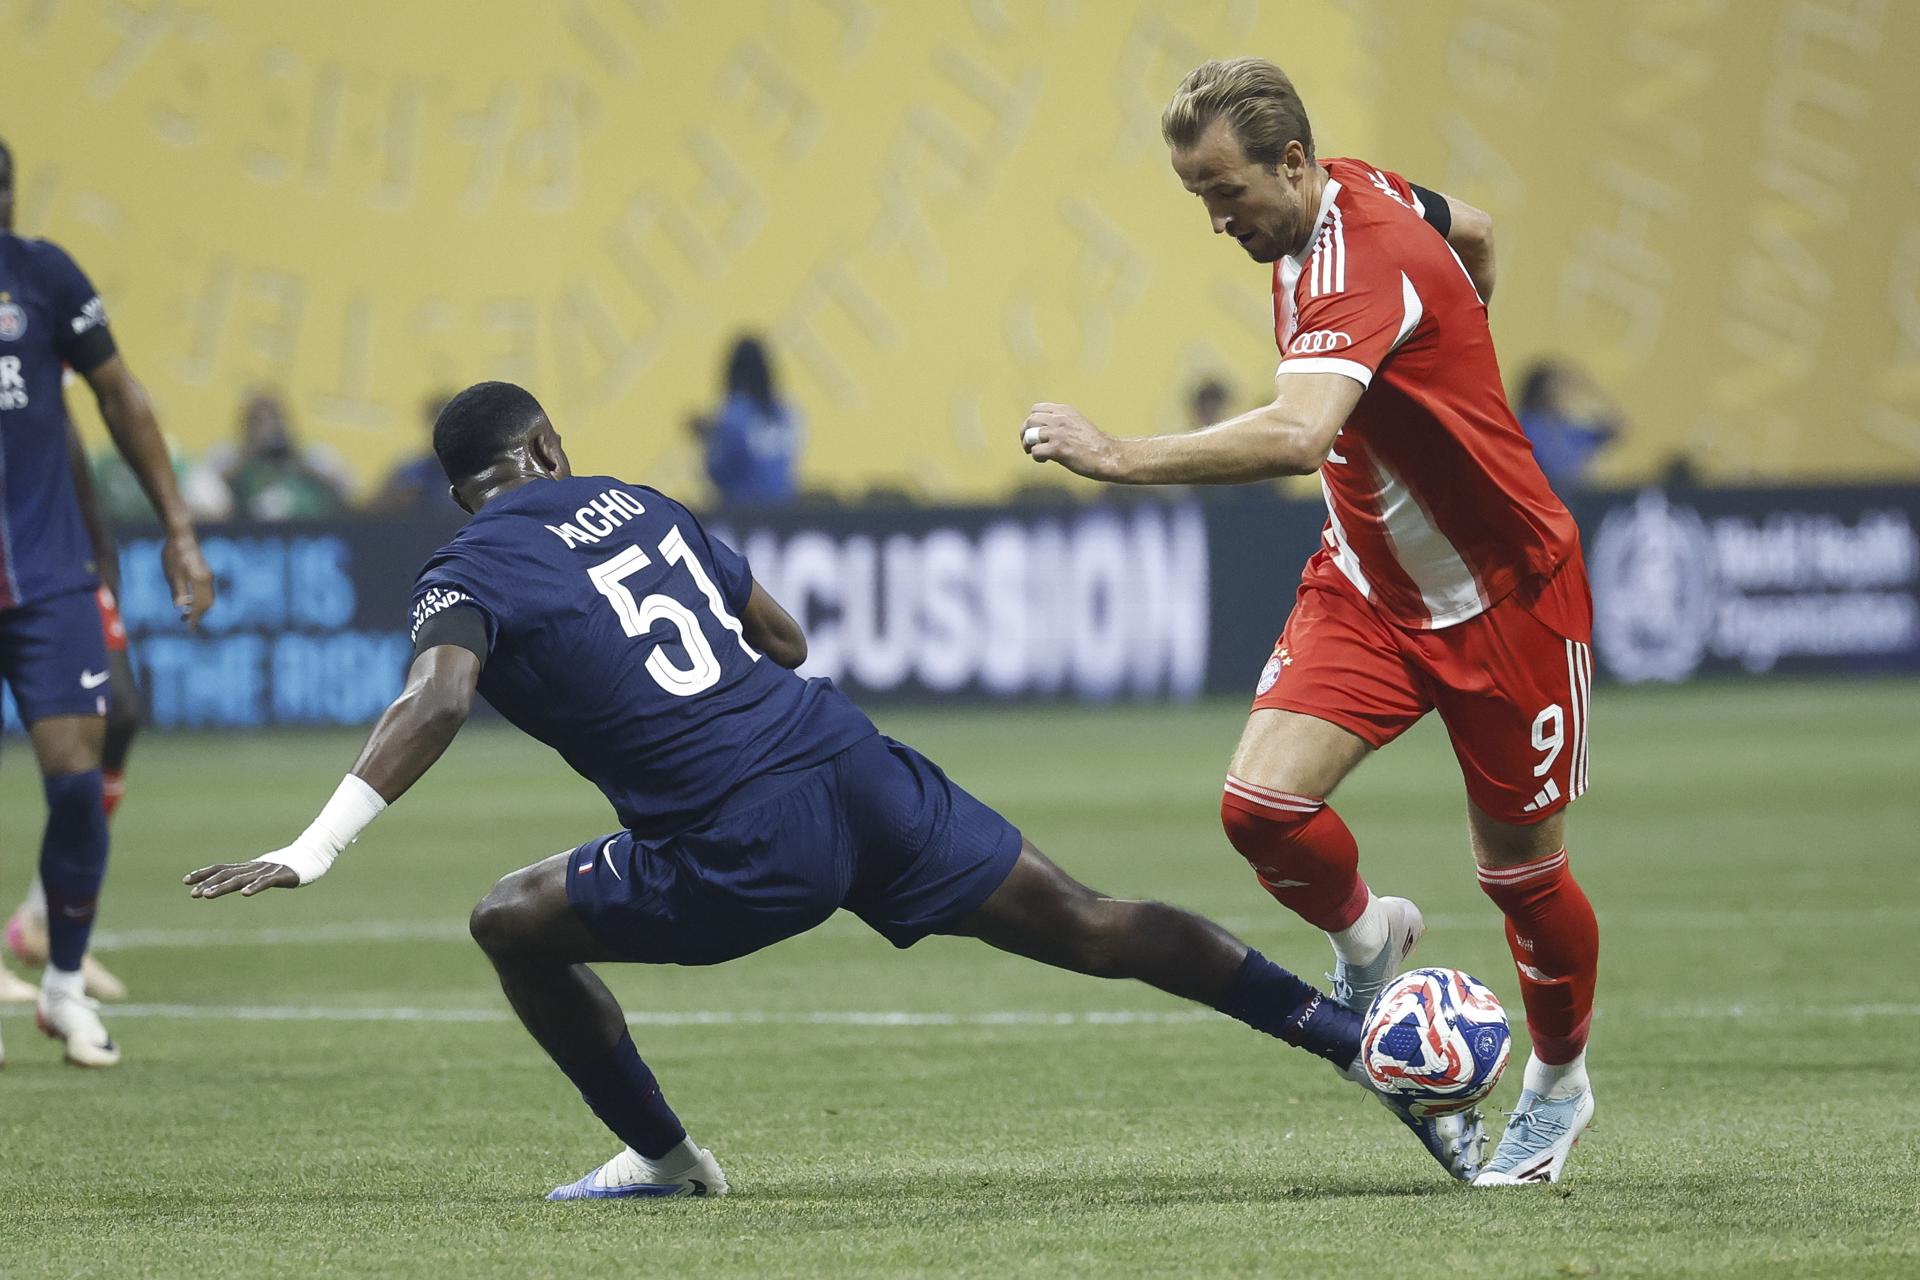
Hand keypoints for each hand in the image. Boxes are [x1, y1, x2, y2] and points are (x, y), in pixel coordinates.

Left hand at [162, 529, 215, 630]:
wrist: (180, 535)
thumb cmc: (174, 554)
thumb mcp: (172, 574)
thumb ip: (178, 591)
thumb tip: (180, 608)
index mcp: (200, 581)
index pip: (199, 605)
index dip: (194, 618)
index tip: (189, 629)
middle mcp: (208, 579)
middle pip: (207, 603)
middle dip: (198, 615)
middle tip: (187, 623)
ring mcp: (207, 575)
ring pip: (208, 597)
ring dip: (200, 607)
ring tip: (187, 613)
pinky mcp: (205, 571)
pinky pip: (207, 590)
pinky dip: (201, 599)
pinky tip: (190, 599)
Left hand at [184, 859, 299, 898]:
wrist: (314, 855)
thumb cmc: (291, 865)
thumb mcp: (267, 872)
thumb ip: (253, 877)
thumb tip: (241, 884)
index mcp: (249, 867)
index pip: (222, 868)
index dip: (204, 873)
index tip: (186, 881)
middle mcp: (254, 867)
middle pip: (227, 874)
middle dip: (208, 883)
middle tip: (192, 893)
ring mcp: (267, 870)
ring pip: (241, 879)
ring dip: (223, 887)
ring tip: (207, 894)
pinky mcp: (281, 875)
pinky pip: (265, 882)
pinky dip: (254, 887)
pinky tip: (244, 894)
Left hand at [1019, 403, 1127, 481]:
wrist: (1108, 456)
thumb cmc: (1095, 444)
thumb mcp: (1078, 424)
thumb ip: (1061, 423)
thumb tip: (1042, 431)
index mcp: (1065, 411)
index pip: (1036, 409)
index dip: (1031, 421)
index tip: (1034, 432)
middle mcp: (1060, 419)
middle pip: (1030, 421)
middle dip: (1025, 433)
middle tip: (1028, 444)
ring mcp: (1058, 433)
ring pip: (1030, 435)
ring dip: (1028, 445)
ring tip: (1034, 452)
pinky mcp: (1058, 449)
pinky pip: (1036, 451)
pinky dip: (1037, 457)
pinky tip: (1045, 460)